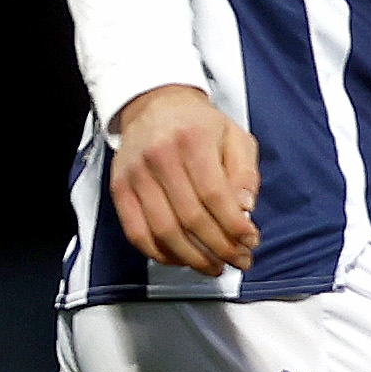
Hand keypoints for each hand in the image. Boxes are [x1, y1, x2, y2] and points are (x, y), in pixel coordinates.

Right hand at [109, 84, 258, 273]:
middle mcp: (159, 157)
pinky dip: (160, 254)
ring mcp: (135, 175)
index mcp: (192, 140)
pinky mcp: (119, 189)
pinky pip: (137, 234)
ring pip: (163, 232)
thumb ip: (245, 173)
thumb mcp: (235, 137)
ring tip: (214, 266)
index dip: (234, 226)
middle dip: (219, 248)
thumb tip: (245, 210)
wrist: (155, 104)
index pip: (214, 195)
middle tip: (239, 260)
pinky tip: (182, 259)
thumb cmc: (200, 125)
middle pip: (190, 218)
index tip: (251, 241)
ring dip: (193, 258)